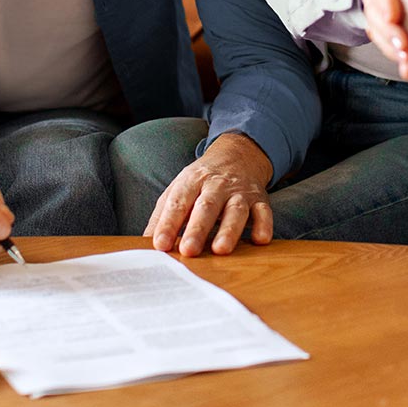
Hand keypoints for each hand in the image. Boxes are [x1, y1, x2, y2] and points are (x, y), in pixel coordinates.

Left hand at [143, 133, 273, 256]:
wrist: (237, 155)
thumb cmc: (201, 181)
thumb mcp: (178, 189)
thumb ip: (162, 216)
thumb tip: (143, 243)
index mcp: (191, 181)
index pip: (178, 203)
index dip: (168, 224)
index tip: (159, 245)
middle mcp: (216, 185)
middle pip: (206, 207)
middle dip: (197, 229)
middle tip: (188, 251)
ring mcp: (239, 192)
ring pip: (236, 210)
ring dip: (229, 230)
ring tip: (220, 250)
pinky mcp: (260, 200)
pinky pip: (264, 211)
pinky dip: (264, 225)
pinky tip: (260, 240)